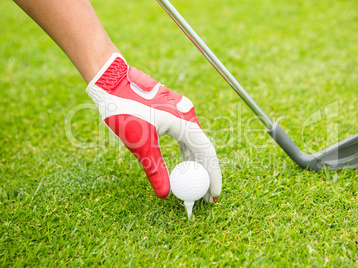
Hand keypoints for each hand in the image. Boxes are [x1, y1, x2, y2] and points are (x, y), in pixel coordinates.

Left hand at [86, 54, 221, 201]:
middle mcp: (187, 115)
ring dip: (195, 163)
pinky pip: (185, 135)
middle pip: (203, 148)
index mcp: (184, 122)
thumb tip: (165, 194)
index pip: (207, 152)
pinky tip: (184, 163)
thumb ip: (155, 169)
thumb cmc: (124, 109)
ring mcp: (180, 111)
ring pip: (194, 142)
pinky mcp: (172, 111)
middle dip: (205, 173)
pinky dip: (186, 152)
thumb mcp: (140, 144)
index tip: (214, 195)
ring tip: (196, 183)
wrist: (111, 82)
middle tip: (205, 195)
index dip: (213, 175)